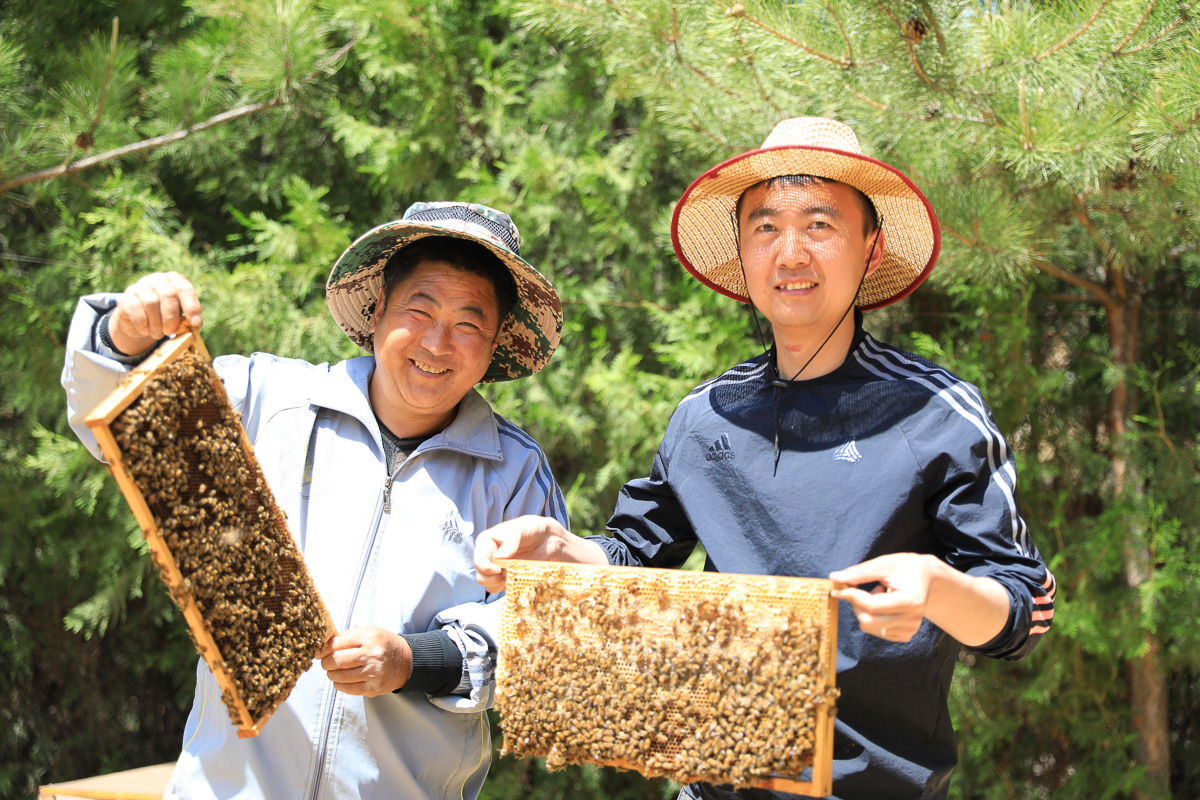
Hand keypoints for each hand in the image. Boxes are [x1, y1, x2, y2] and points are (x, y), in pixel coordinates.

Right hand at [110, 271, 202, 354]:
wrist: (139, 320)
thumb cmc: (165, 315)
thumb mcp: (178, 314)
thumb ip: (187, 318)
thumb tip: (195, 326)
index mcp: (175, 280)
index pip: (185, 289)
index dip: (192, 307)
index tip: (195, 324)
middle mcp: (158, 279)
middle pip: (167, 295)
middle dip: (171, 317)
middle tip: (170, 331)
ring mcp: (141, 286)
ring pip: (151, 302)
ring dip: (156, 323)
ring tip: (158, 334)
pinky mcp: (126, 297)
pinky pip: (135, 309)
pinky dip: (142, 323)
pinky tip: (146, 331)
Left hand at [318, 626, 411, 695]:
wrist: (406, 661)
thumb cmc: (383, 644)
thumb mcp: (367, 632)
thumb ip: (346, 636)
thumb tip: (323, 645)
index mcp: (368, 637)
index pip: (335, 644)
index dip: (323, 650)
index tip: (320, 652)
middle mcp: (371, 654)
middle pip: (335, 661)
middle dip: (326, 663)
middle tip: (327, 662)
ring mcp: (373, 672)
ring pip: (339, 676)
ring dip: (332, 674)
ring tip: (336, 670)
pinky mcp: (373, 688)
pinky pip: (347, 688)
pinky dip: (339, 684)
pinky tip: (343, 679)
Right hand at [473, 515, 606, 592]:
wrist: (553, 542)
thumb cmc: (537, 529)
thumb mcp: (523, 527)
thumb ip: (511, 540)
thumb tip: (498, 558)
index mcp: (489, 541)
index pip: (478, 556)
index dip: (483, 565)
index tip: (496, 570)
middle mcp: (491, 556)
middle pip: (480, 573)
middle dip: (489, 577)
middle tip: (503, 575)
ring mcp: (500, 569)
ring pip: (488, 584)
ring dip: (497, 584)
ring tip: (511, 577)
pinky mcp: (509, 579)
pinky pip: (501, 589)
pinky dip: (506, 588)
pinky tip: (516, 580)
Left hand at [830, 553, 1010, 645]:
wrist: (930, 580)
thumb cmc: (907, 568)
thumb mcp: (885, 564)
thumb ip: (860, 572)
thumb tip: (834, 578)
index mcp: (911, 601)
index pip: (872, 606)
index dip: (851, 596)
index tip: (839, 587)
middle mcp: (912, 619)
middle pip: (868, 621)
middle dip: (856, 605)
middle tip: (860, 588)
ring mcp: (910, 629)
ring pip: (869, 627)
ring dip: (865, 610)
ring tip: (879, 593)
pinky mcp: (905, 634)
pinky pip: (876, 631)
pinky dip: (873, 617)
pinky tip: (884, 604)